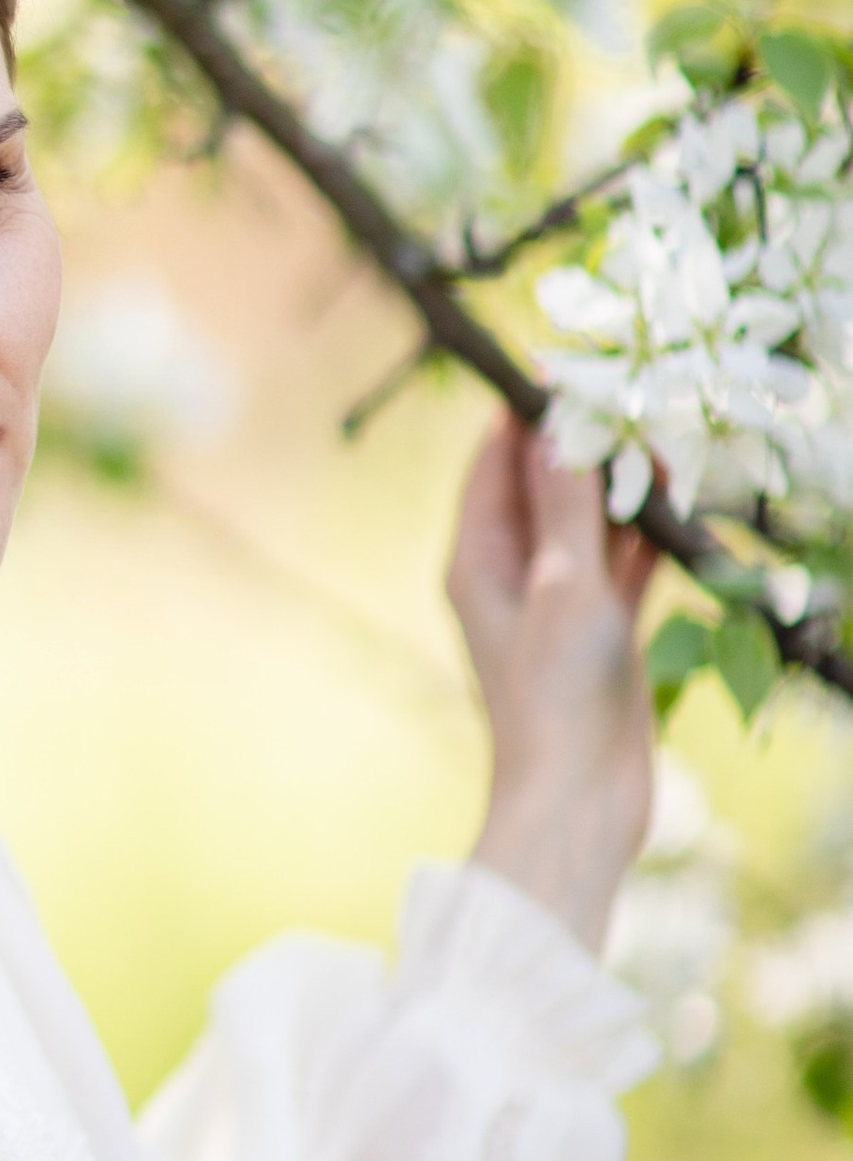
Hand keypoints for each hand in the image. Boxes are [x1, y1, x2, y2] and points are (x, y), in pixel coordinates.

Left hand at [445, 413, 658, 950]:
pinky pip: (624, 564)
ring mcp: (555, 602)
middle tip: (633, 388)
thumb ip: (565, 509)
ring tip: (667, 431)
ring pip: (591, 524)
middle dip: (585, 442)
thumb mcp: (562, 588)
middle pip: (544, 487)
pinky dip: (650, 535)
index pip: (492, 463)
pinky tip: (685, 500)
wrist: (579, 799)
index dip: (524, 411)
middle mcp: (508, 574)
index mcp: (475, 560)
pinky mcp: (599, 630)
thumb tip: (555, 428)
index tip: (562, 361)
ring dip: (625, 487)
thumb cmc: (554, 696)